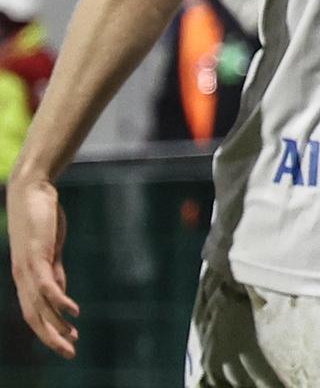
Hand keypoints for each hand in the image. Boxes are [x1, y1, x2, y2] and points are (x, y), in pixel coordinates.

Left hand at [7, 175, 78, 356]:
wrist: (30, 191)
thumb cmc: (41, 217)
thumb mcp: (50, 249)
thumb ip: (54, 270)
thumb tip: (60, 293)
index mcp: (26, 277)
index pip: (34, 312)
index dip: (49, 330)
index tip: (68, 341)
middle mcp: (22, 277)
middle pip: (34, 317)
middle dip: (51, 338)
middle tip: (70, 353)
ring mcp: (28, 268)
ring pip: (39, 307)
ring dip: (55, 327)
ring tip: (72, 340)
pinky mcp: (36, 257)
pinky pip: (47, 286)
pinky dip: (59, 301)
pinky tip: (73, 311)